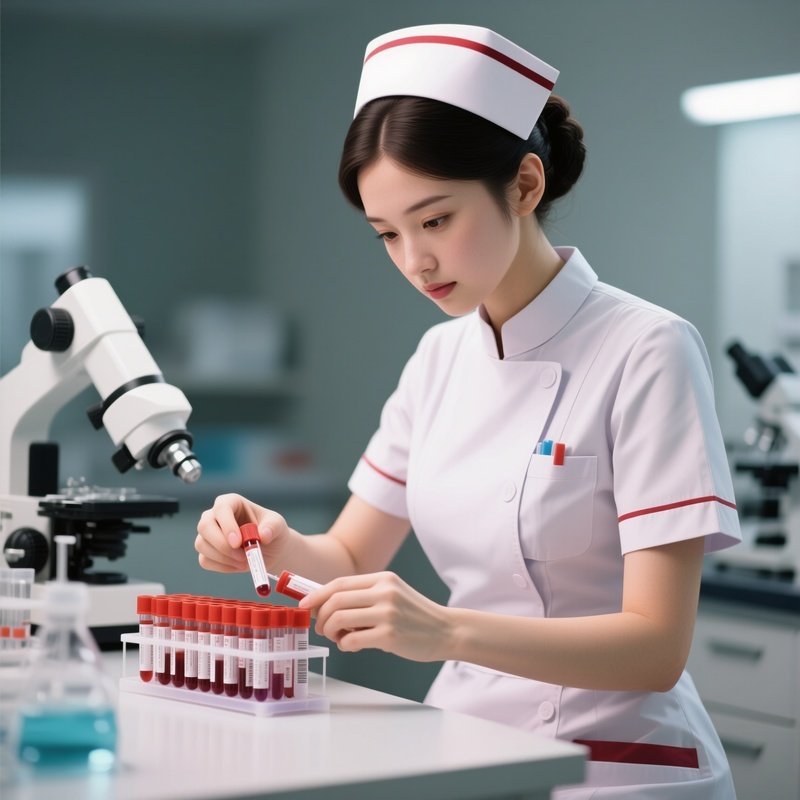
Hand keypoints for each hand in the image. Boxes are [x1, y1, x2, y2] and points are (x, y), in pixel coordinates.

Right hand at [195, 493, 291, 572]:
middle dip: (222, 545)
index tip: (238, 542)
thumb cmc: (271, 530)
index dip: (227, 525)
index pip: (221, 508)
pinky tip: (238, 565)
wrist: (270, 548)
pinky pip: (205, 560)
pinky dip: (222, 567)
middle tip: (242, 556)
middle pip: (204, 526)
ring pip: (202, 545)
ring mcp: (207, 534)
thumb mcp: (277, 524)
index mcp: (231, 502)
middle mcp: (214, 515)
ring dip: (224, 558)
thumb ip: (272, 527)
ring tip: (246, 561)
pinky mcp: (206, 551)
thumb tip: (263, 535)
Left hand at [299, 571, 451, 661]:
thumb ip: (364, 596)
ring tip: (337, 638)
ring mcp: (387, 613)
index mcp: (382, 579)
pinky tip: (352, 646)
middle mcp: (384, 592)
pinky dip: (344, 645)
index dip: (317, 594)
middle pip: (335, 601)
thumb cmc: (414, 616)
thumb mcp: (392, 594)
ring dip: (330, 631)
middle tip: (322, 628)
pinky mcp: (389, 635)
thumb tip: (325, 604)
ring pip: (338, 619)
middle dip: (321, 617)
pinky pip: (351, 641)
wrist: (446, 630)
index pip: (339, 583)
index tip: (305, 605)